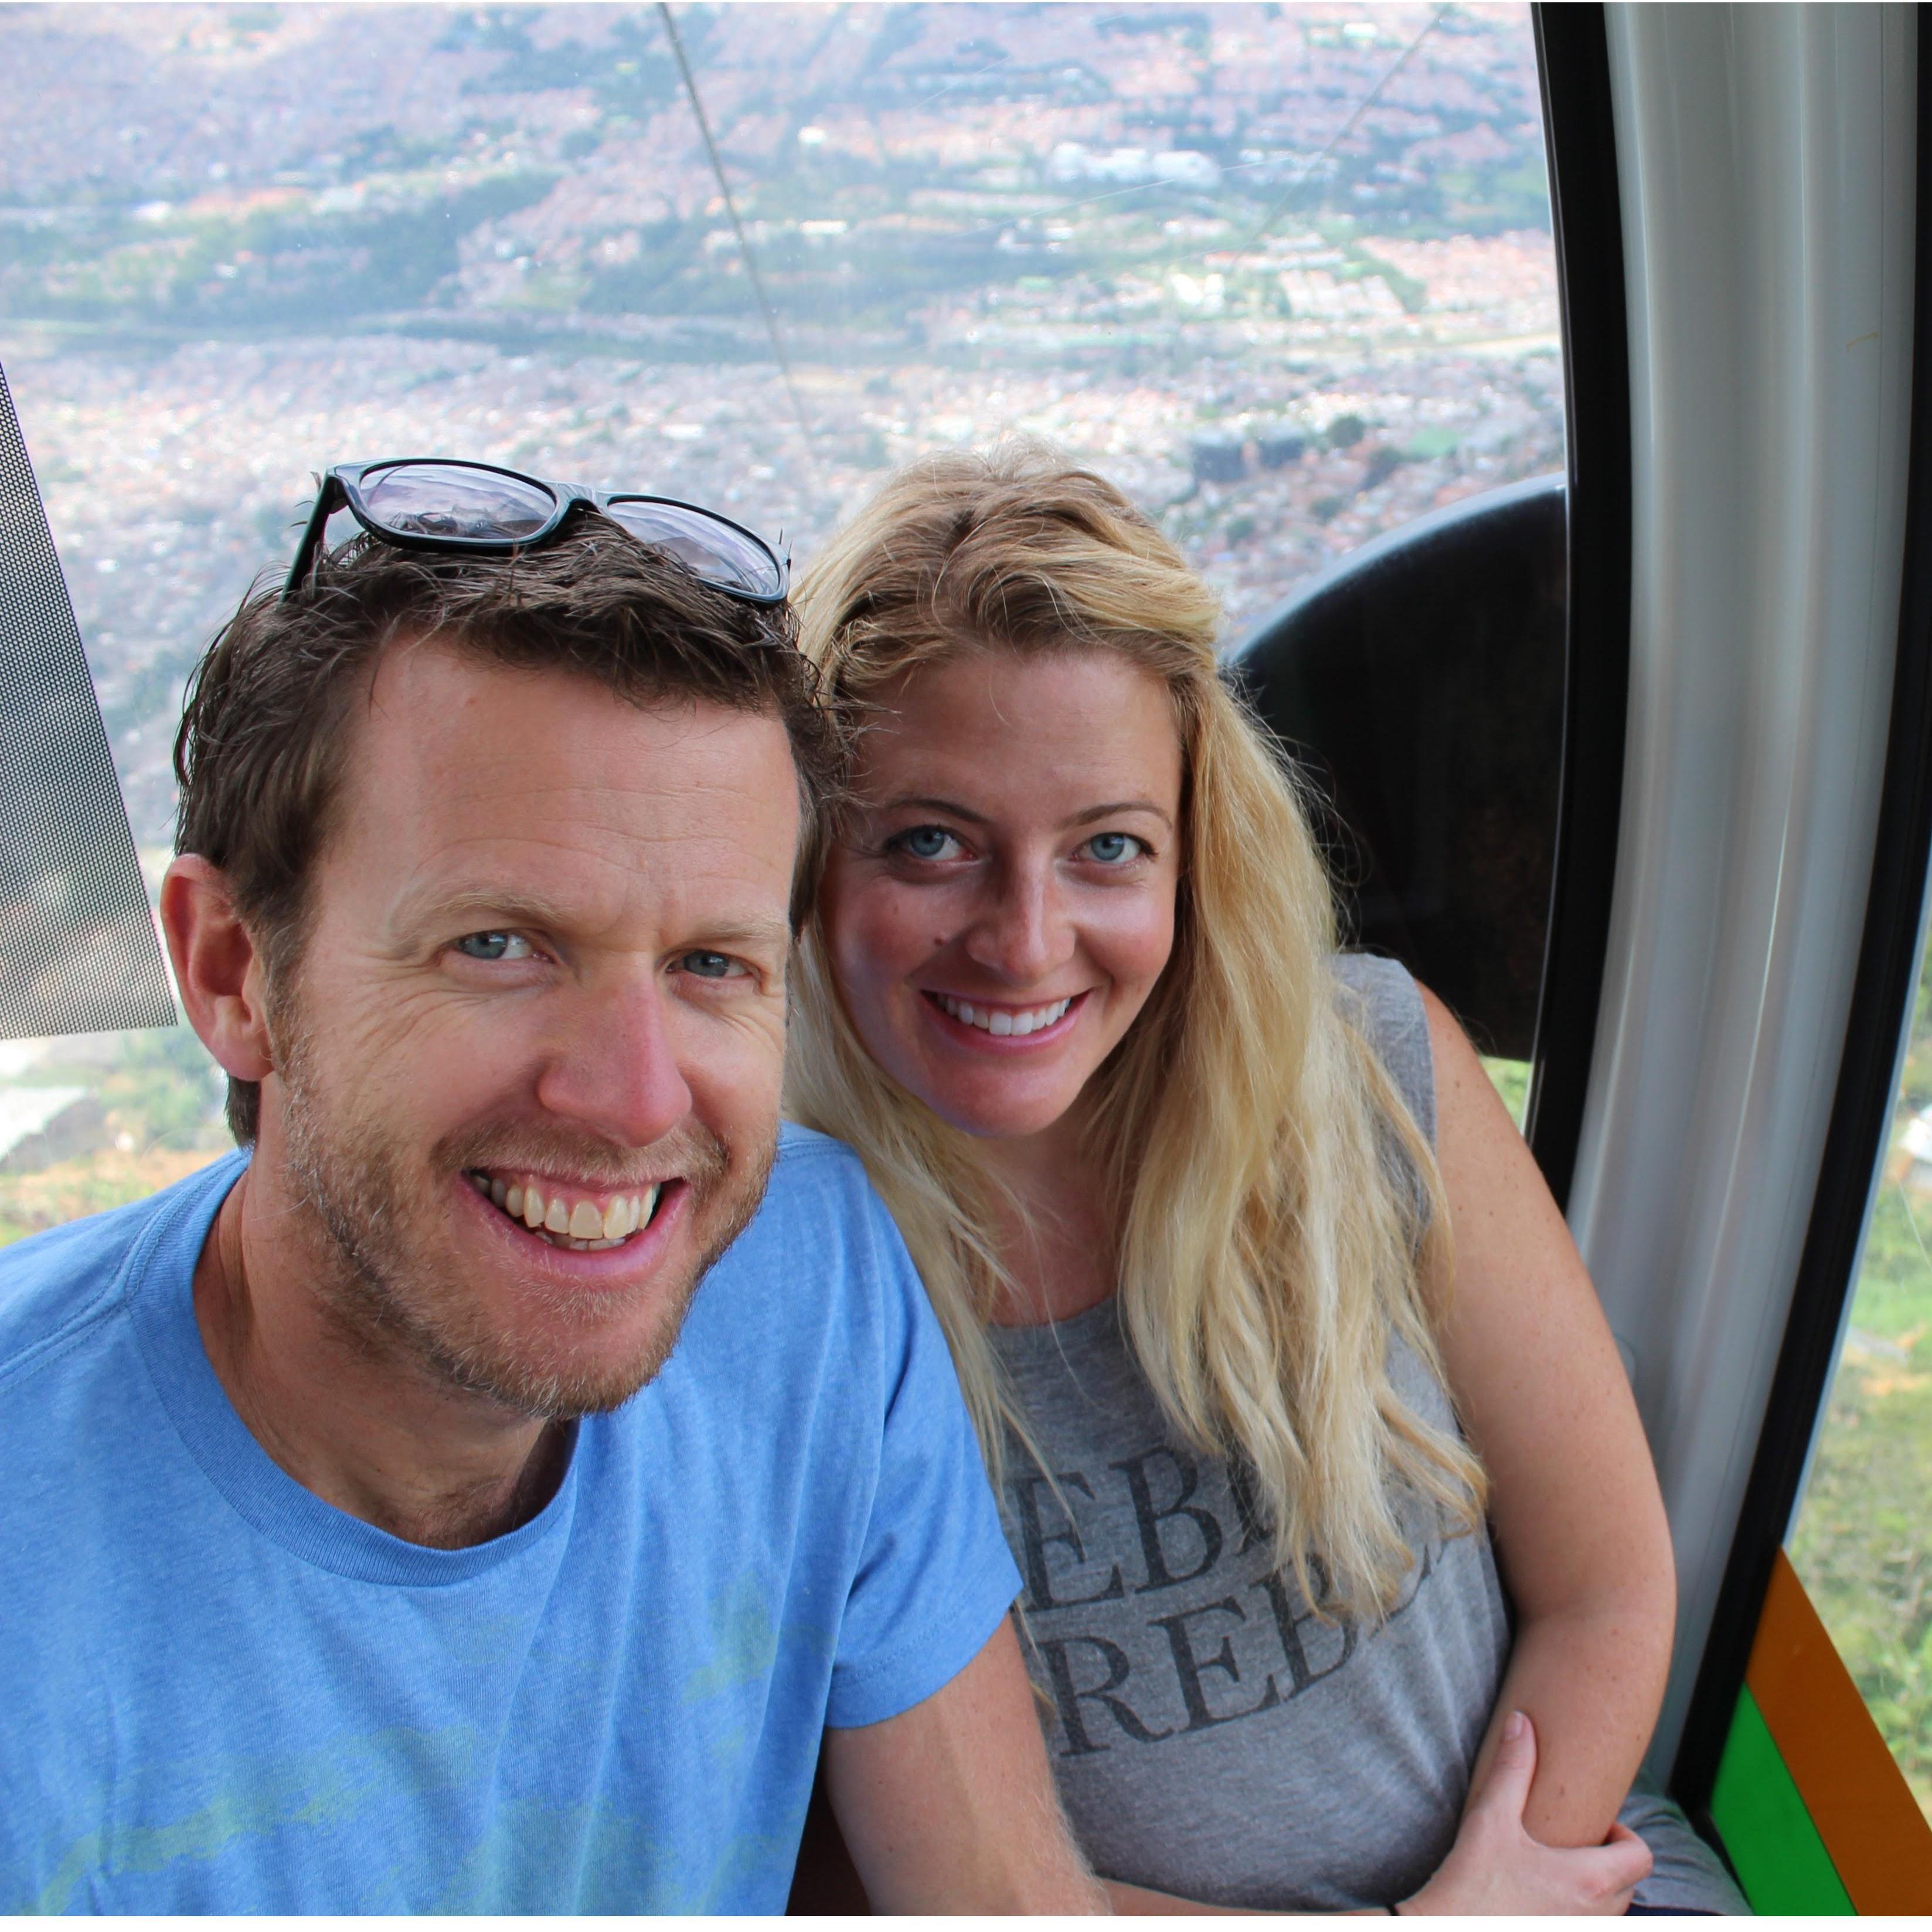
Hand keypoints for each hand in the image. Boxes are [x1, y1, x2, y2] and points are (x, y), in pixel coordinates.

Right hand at [1397, 1713, 1651, 1915]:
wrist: (1447, 1931)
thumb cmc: (1473, 1885)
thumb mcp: (1491, 1819)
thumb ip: (1512, 1768)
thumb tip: (1521, 1723)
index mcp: (1590, 1881)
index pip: (1642, 1857)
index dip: (1625, 1836)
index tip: (1596, 1825)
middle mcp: (1595, 1916)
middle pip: (1630, 1884)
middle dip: (1609, 1861)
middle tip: (1574, 1843)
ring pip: (1611, 1910)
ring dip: (1595, 1888)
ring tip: (1557, 1869)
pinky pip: (1587, 1924)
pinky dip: (1577, 1910)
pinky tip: (1541, 1898)